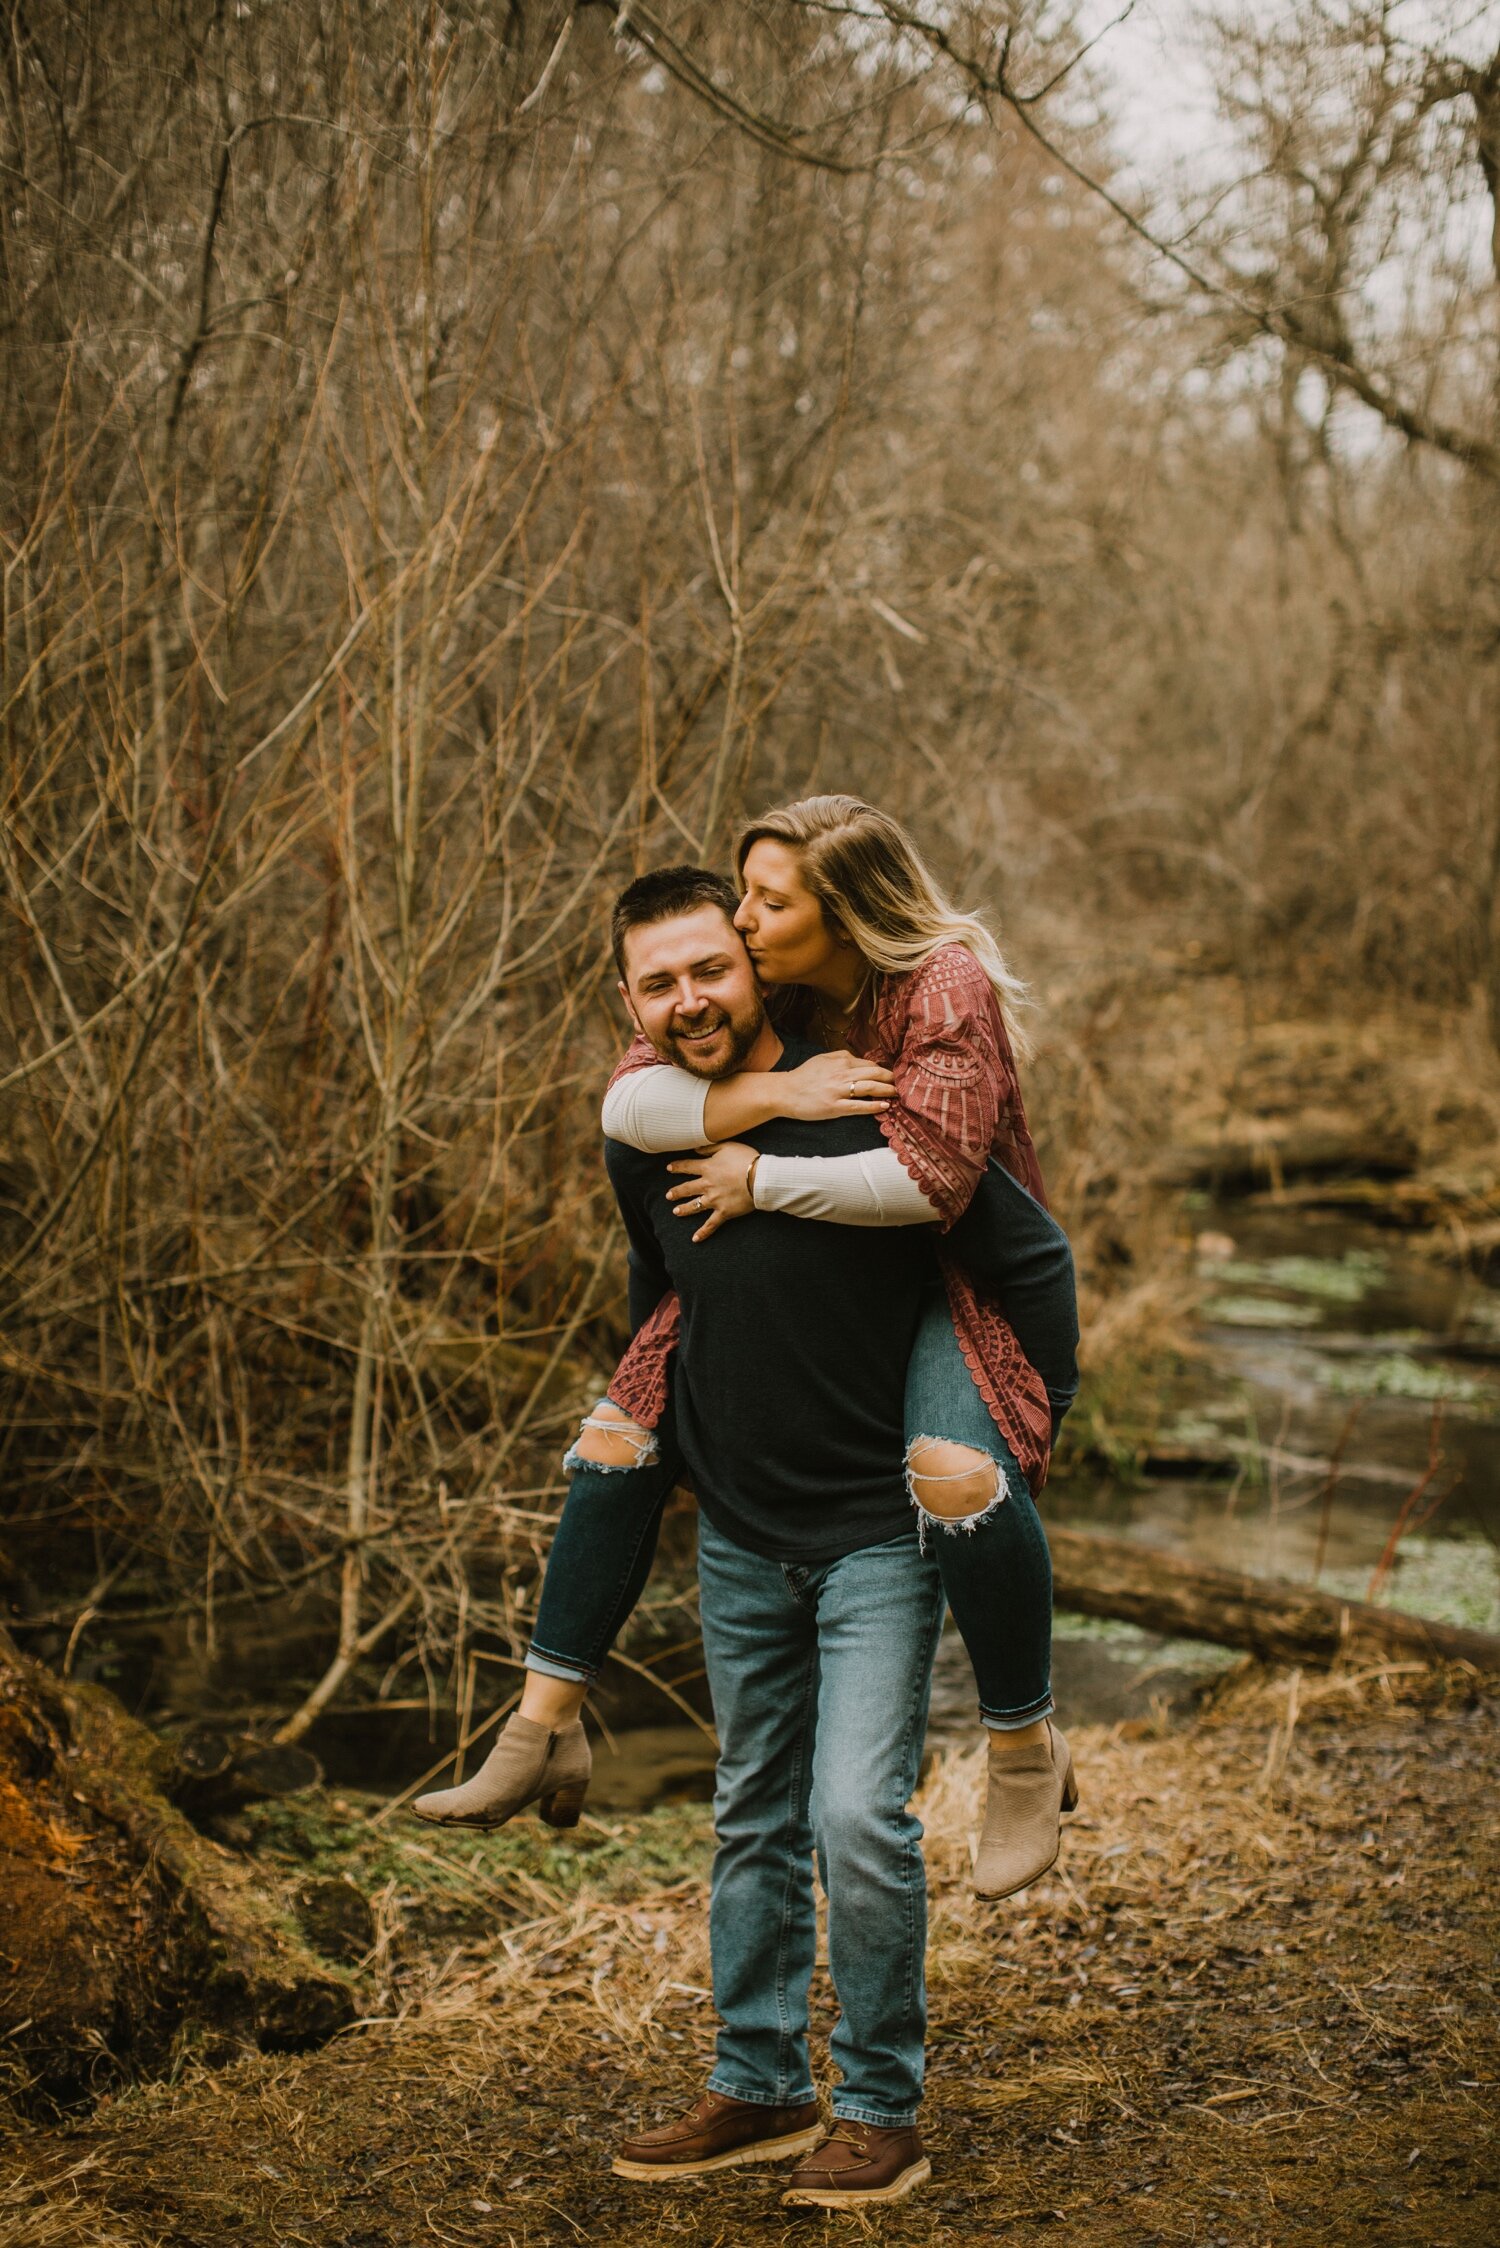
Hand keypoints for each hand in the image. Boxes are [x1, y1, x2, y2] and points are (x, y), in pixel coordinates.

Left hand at [666, 1143, 759, 1241]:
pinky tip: (695, 1239)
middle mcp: (707, 1185)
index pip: (688, 1166)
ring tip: (675, 1212)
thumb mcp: (727, 1146)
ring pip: (694, 1206)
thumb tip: (696, 1148)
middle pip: (687, 1188)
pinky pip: (711, 1224)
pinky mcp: (724, 1212)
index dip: (677, 1167)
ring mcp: (714, 1200)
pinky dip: (703, 1232)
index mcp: (708, 1168)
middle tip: (668, 1195)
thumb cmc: (746, 1159)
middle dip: (676, 1192)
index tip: (669, 1168)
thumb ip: (710, 1147)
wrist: (760, 1177)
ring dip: (684, 1209)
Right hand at [778, 1050, 895, 1120]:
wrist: (785, 1092)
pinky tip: (885, 1106)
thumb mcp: (822, 1058)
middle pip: (874, 1074)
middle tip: (902, 1084)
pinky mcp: (835, 1107)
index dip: (882, 1071)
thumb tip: (860, 1059)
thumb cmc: (803, 1076)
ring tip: (897, 1094)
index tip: (891, 1076)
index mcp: (840, 1061)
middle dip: (891, 1079)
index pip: (869, 1064)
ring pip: (870, 1088)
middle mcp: (841, 1074)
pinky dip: (874, 1106)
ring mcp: (838, 1091)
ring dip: (887, 1091)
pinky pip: (859, 1106)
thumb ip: (841, 1056)